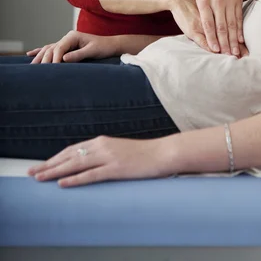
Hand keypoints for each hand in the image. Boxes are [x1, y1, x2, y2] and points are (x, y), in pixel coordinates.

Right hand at [27, 31, 119, 63]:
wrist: (110, 45)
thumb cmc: (103, 47)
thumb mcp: (92, 51)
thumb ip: (78, 55)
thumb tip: (64, 59)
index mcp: (73, 36)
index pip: (59, 47)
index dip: (54, 58)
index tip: (51, 69)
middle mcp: (68, 37)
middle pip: (51, 48)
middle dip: (44, 59)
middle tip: (38, 72)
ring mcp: (66, 41)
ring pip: (48, 49)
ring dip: (39, 57)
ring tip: (30, 67)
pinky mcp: (67, 46)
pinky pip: (51, 49)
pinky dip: (41, 51)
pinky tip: (30, 54)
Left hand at [28, 135, 172, 186]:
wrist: (164, 152)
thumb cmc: (144, 154)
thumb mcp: (120, 151)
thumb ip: (104, 155)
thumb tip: (89, 164)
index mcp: (102, 141)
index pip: (73, 149)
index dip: (55, 158)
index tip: (41, 165)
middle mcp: (102, 146)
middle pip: (69, 155)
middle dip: (49, 164)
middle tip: (32, 172)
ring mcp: (109, 157)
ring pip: (76, 164)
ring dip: (55, 171)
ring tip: (40, 178)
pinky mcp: (116, 168)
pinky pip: (91, 174)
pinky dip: (75, 179)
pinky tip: (63, 184)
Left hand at [165, 0, 254, 55]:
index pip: (208, 21)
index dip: (211, 35)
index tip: (214, 48)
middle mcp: (218, 2)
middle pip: (221, 26)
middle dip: (225, 42)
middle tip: (227, 56)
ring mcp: (229, 2)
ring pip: (232, 24)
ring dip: (234, 39)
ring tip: (235, 52)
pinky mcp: (237, 0)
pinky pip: (239, 17)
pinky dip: (240, 29)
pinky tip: (240, 40)